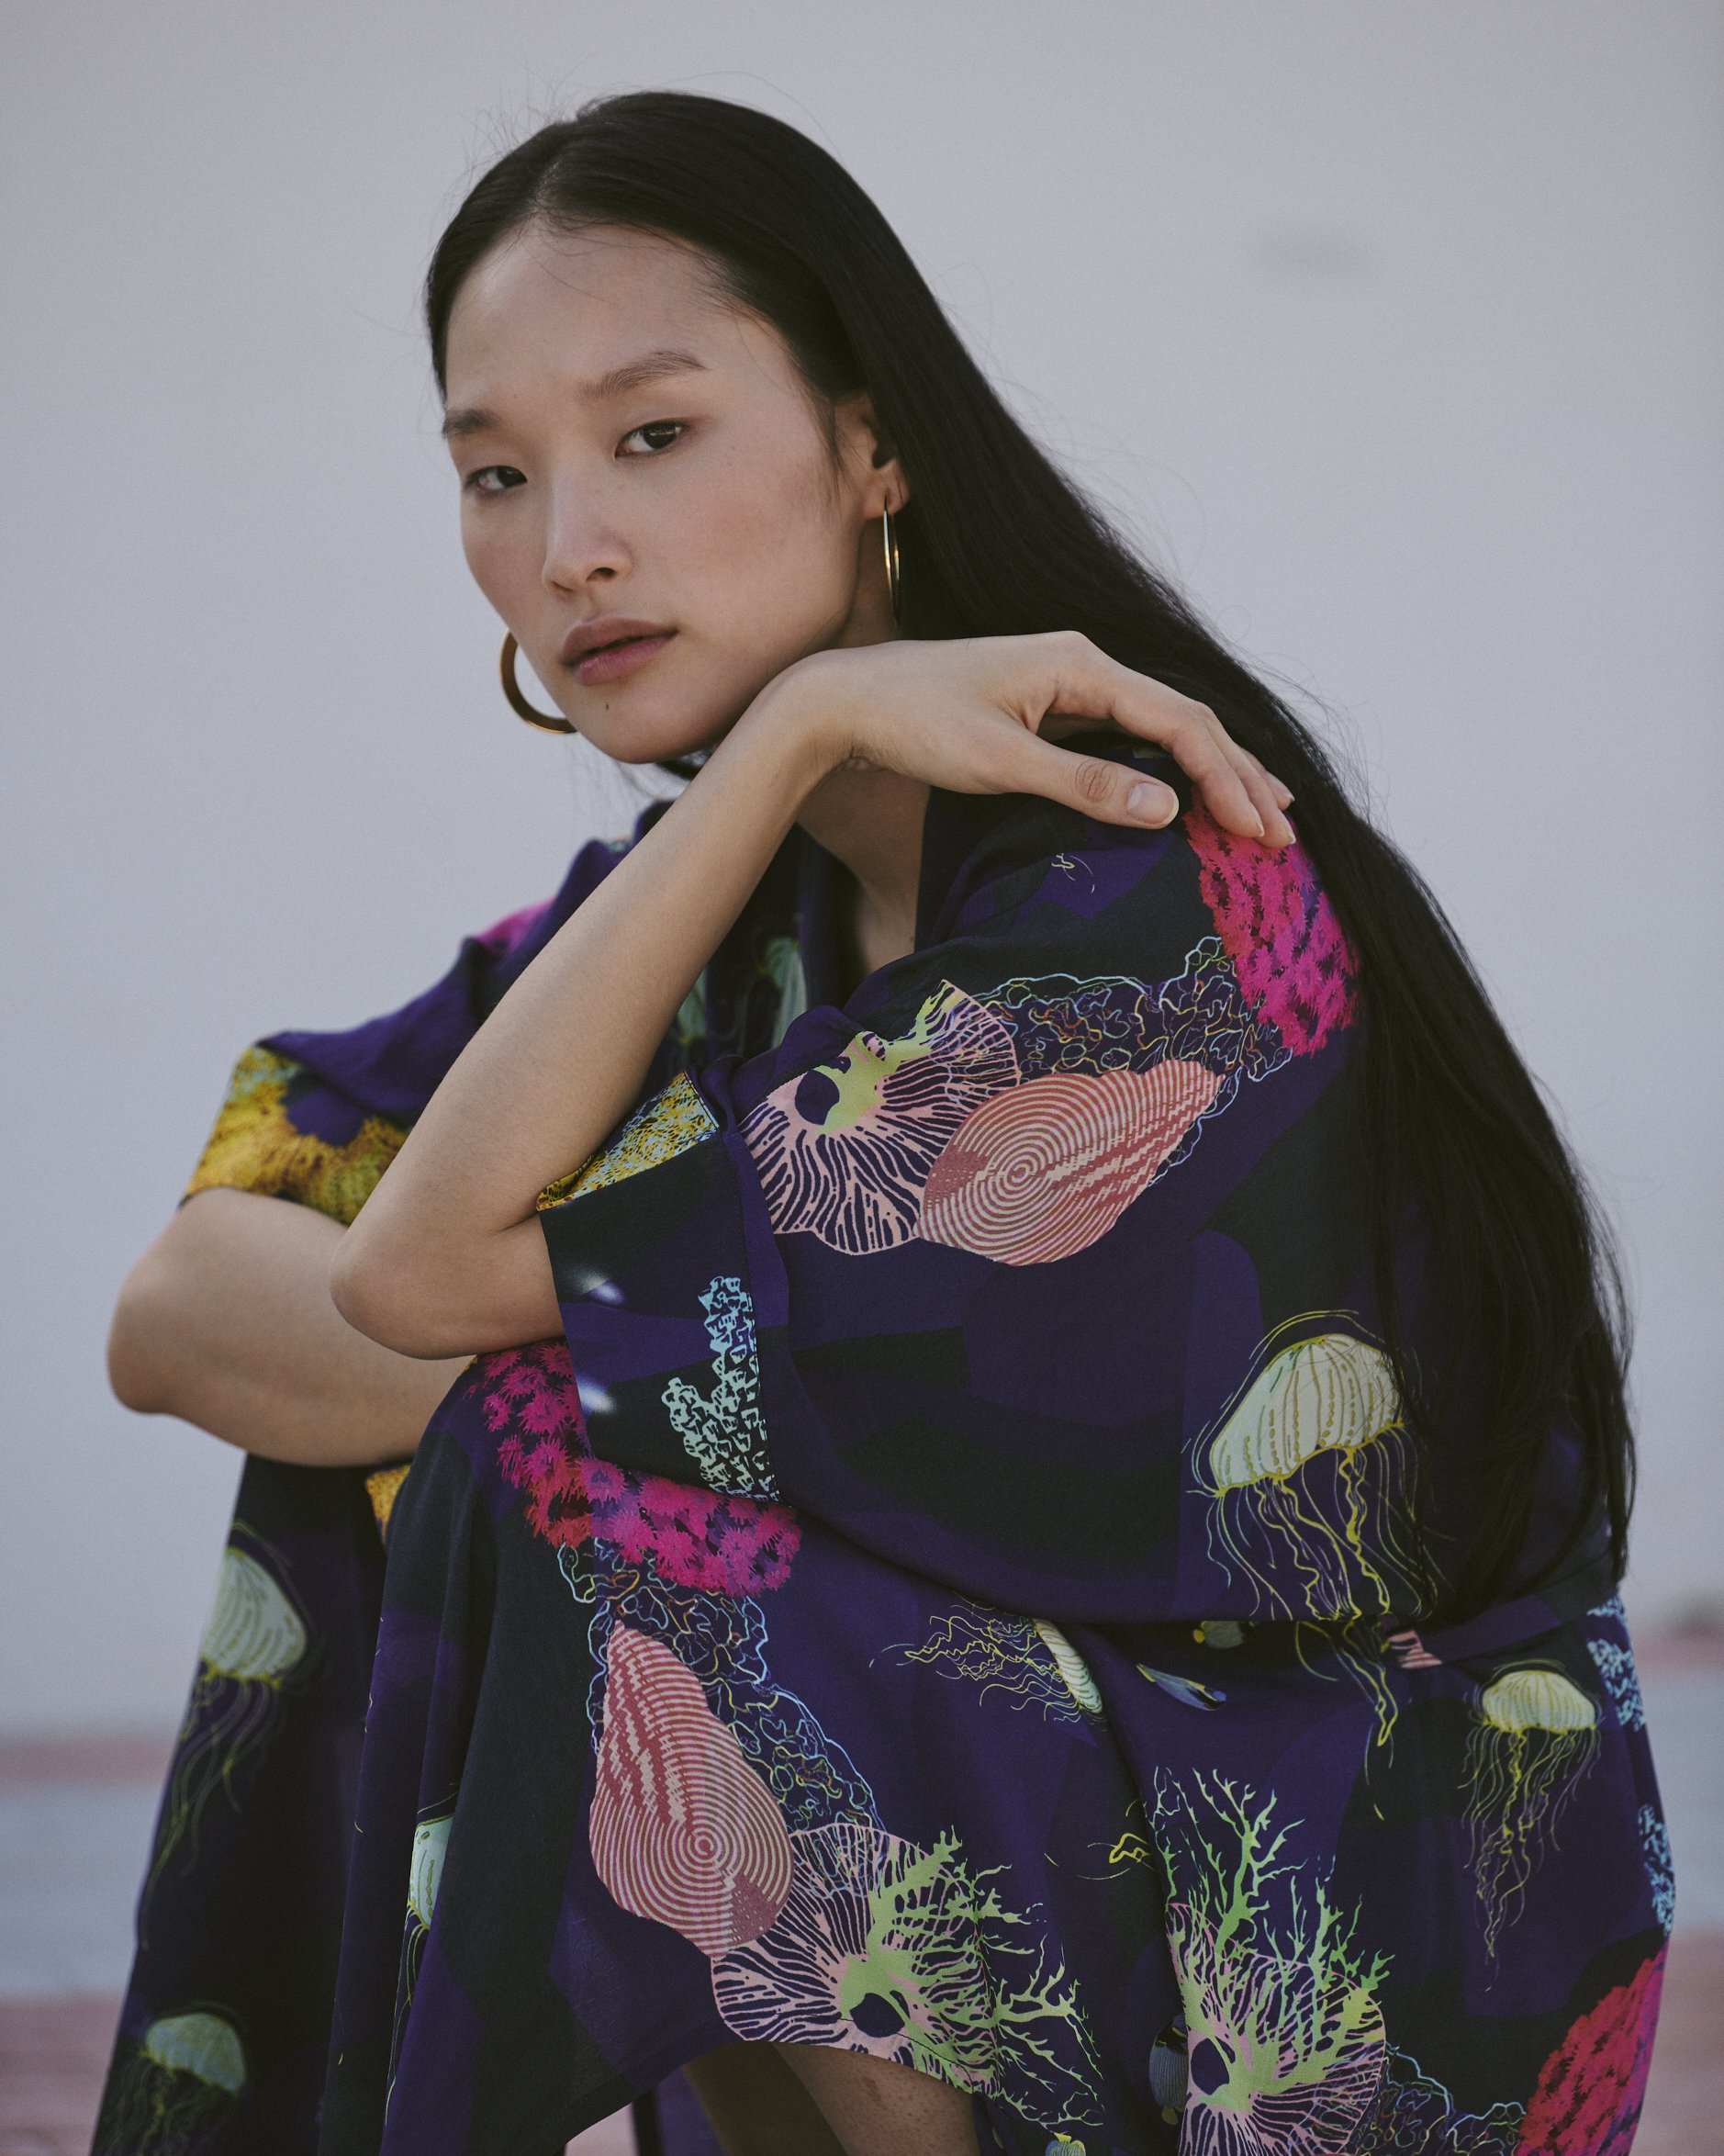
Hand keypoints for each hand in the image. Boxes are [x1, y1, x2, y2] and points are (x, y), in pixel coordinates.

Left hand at [763, 630, 1295, 845]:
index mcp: (1081, 666)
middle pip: (1184, 720)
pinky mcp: (1047, 708)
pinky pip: (1128, 737)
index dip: (1226, 779)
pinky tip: (1184, 795)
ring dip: (1212, 770)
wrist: (844, 701)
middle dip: (1237, 777)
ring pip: (1161, 728)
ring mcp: (1066, 684)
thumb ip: (1084, 785)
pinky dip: (1166, 768)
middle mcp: (1083, 665)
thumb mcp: (999, 761)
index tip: (1260, 831)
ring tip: (1261, 810)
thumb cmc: (913, 724)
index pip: (1179, 723)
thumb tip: (1168, 811)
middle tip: (1282, 835)